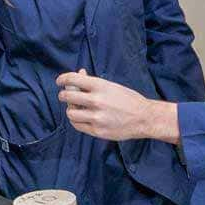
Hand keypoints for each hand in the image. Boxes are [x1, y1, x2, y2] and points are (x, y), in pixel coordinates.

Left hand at [58, 70, 174, 141]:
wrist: (144, 118)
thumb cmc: (128, 99)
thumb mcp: (111, 86)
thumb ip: (93, 82)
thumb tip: (79, 74)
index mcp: (101, 86)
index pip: (73, 79)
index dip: (63, 79)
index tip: (60, 81)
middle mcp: (97, 101)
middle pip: (67, 96)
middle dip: (63, 95)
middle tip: (64, 95)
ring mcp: (97, 117)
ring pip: (70, 113)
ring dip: (70, 109)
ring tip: (75, 108)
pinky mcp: (97, 131)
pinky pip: (78, 125)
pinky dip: (76, 120)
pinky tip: (80, 117)